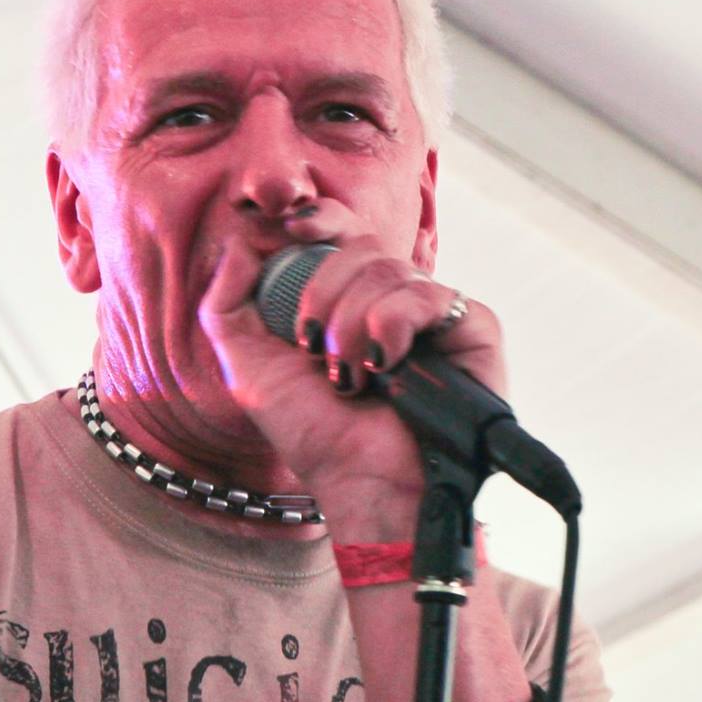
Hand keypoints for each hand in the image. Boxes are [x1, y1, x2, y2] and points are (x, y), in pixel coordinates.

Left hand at [199, 199, 505, 515]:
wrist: (363, 483)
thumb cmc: (315, 437)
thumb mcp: (250, 368)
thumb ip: (227, 305)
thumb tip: (236, 244)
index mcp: (350, 300)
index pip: (342, 231)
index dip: (319, 217)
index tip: (292, 226)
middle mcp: (395, 300)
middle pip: (361, 243)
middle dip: (322, 292)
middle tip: (312, 347)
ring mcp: (435, 314)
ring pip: (387, 268)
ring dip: (350, 326)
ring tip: (349, 377)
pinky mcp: (474, 329)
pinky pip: (426, 295)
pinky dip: (390, 328)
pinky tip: (386, 368)